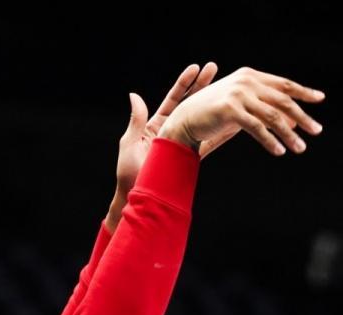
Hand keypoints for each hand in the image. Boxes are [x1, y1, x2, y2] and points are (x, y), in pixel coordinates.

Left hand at [116, 62, 217, 192]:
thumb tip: (134, 94)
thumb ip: (136, 120)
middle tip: (216, 69)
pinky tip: (233, 120)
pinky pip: (208, 142)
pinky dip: (220, 131)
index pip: (174, 100)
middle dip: (203, 86)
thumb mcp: (130, 143)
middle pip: (190, 104)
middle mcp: (172, 131)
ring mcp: (182, 144)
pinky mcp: (189, 158)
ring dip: (215, 105)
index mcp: (156, 125)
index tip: (196, 68)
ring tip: (230, 89)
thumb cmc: (128, 173)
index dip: (185, 84)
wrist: (139, 198)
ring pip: (201, 120)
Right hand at [157, 66, 323, 157]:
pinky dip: (269, 141)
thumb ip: (263, 113)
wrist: (181, 122)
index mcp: (249, 77)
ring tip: (300, 147)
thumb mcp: (240, 112)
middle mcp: (246, 81)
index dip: (301, 91)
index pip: (282, 84)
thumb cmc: (209, 118)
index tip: (319, 99)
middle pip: (282, 100)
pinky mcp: (230, 110)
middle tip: (316, 130)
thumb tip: (291, 121)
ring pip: (272, 116)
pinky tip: (278, 151)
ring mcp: (238, 94)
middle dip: (301, 115)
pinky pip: (256, 128)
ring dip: (288, 133)